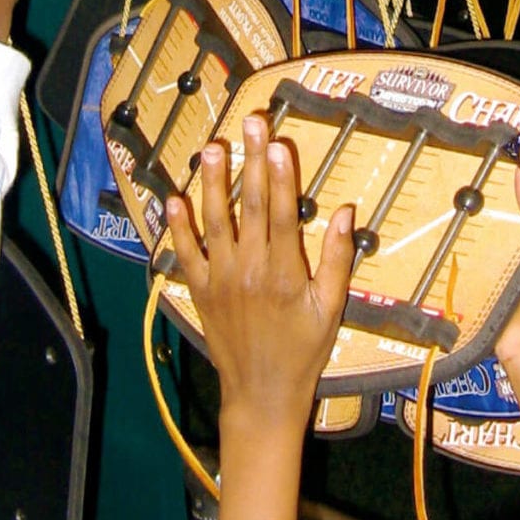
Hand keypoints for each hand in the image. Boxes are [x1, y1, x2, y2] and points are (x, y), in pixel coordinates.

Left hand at [167, 115, 354, 519]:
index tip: (279, 143)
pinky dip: (178, 227)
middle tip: (251, 124)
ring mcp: (220, 279)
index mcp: (285, 273)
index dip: (280, 176)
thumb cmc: (303, 351)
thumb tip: (345, 212)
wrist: (262, 394)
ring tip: (213, 148)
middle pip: (249, 206)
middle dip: (251, 162)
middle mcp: (249, 270)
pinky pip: (186, 254)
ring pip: (215, 222)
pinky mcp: (200, 291)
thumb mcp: (330, 309)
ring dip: (213, 183)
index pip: (281, 213)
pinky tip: (175, 199)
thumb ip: (336, 259)